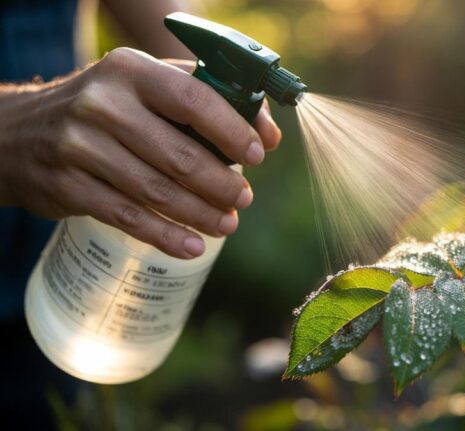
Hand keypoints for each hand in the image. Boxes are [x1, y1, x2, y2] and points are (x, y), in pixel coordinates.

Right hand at [0, 48, 281, 257]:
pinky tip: (193, 246)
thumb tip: (269, 136)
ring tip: (227, 224)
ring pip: (157, 191)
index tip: (258, 155)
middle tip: (243, 199)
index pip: (194, 99)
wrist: (16, 132)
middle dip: (222, 184)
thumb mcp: (144, 87)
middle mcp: (102, 105)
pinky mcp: (68, 186)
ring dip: (201, 213)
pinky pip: (128, 217)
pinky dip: (166, 236)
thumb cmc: (104, 108)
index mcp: (130, 72)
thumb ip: (206, 100)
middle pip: (180, 155)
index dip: (232, 131)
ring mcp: (80, 147)